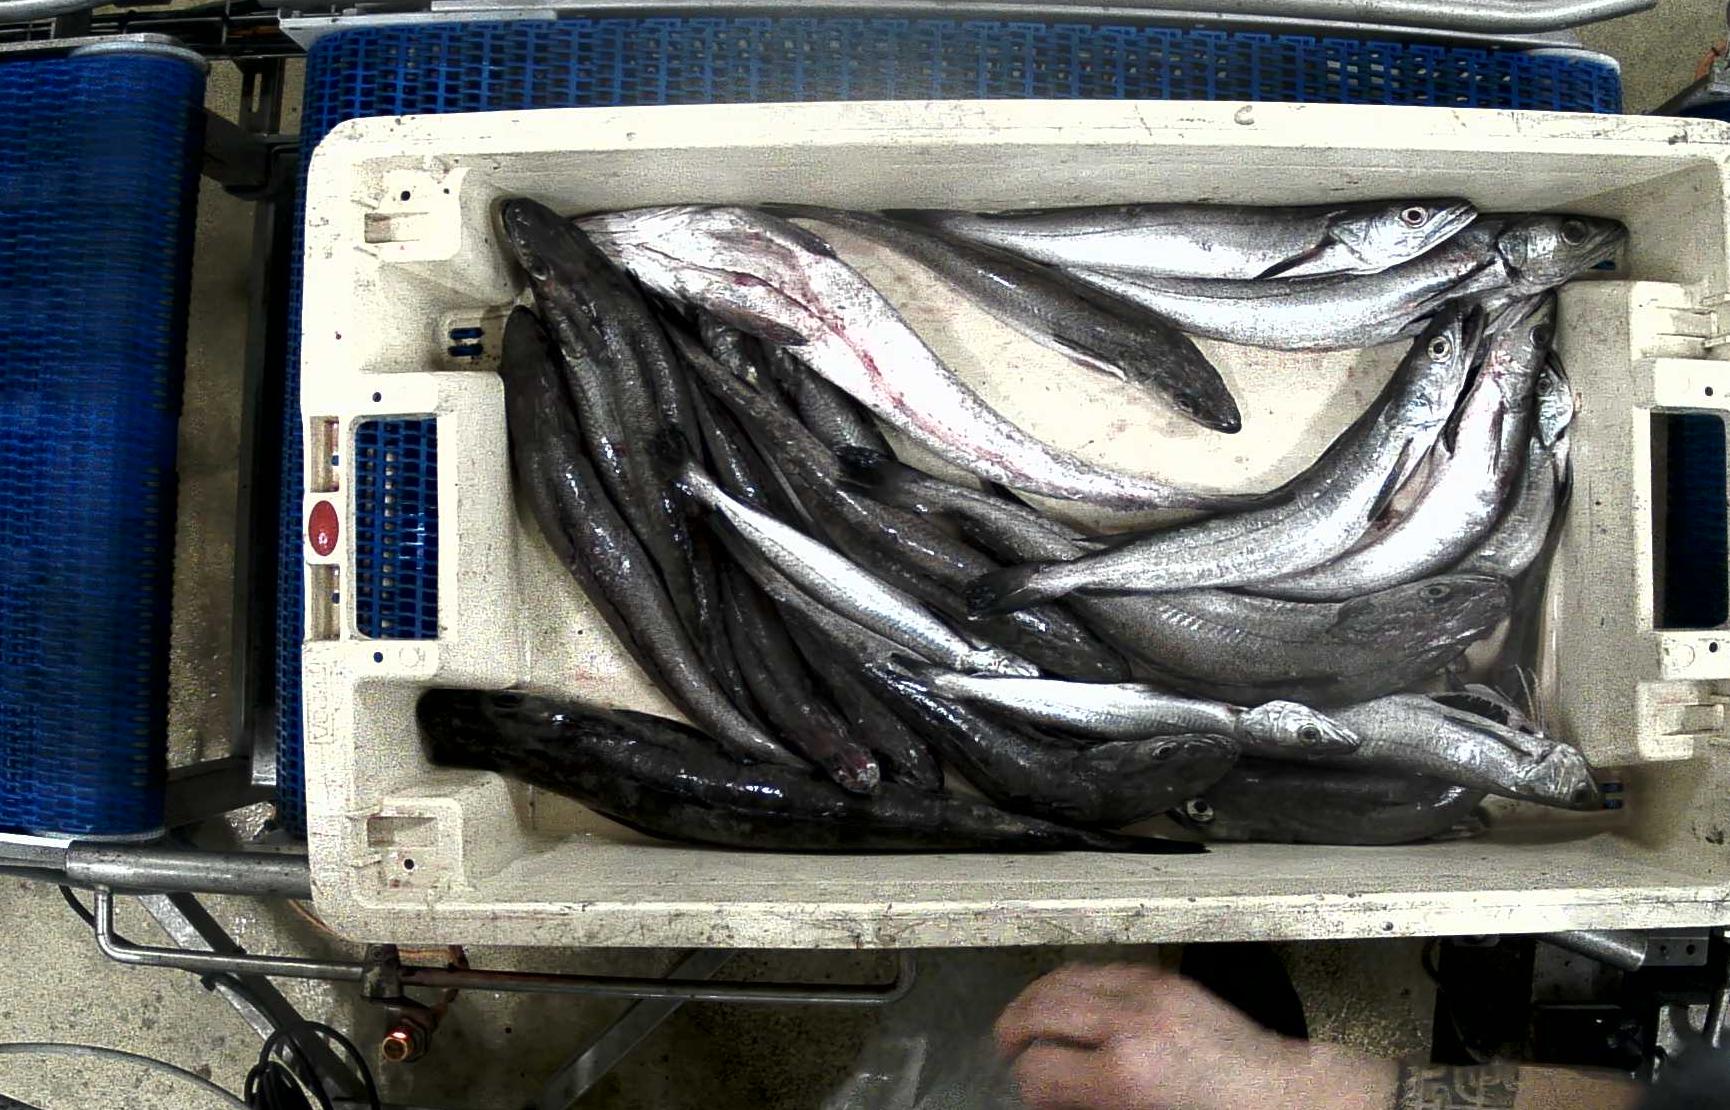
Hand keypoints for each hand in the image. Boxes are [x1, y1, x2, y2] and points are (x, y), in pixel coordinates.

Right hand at [995, 963, 1395, 1109]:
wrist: (1282, 1095)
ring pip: (1064, 978)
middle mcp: (1131, 1023)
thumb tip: (1049, 1095)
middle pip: (1039, 1008)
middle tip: (1006, 1049)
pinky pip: (1100, 970)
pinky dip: (1076, 984)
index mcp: (1124, 1073)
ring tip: (1027, 1021)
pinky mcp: (1164, 980)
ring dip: (1037, 998)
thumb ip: (1085, 1100)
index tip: (1025, 1091)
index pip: (1037, 1067)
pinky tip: (1072, 1003)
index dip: (1022, 1083)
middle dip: (1013, 1029)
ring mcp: (1148, 994)